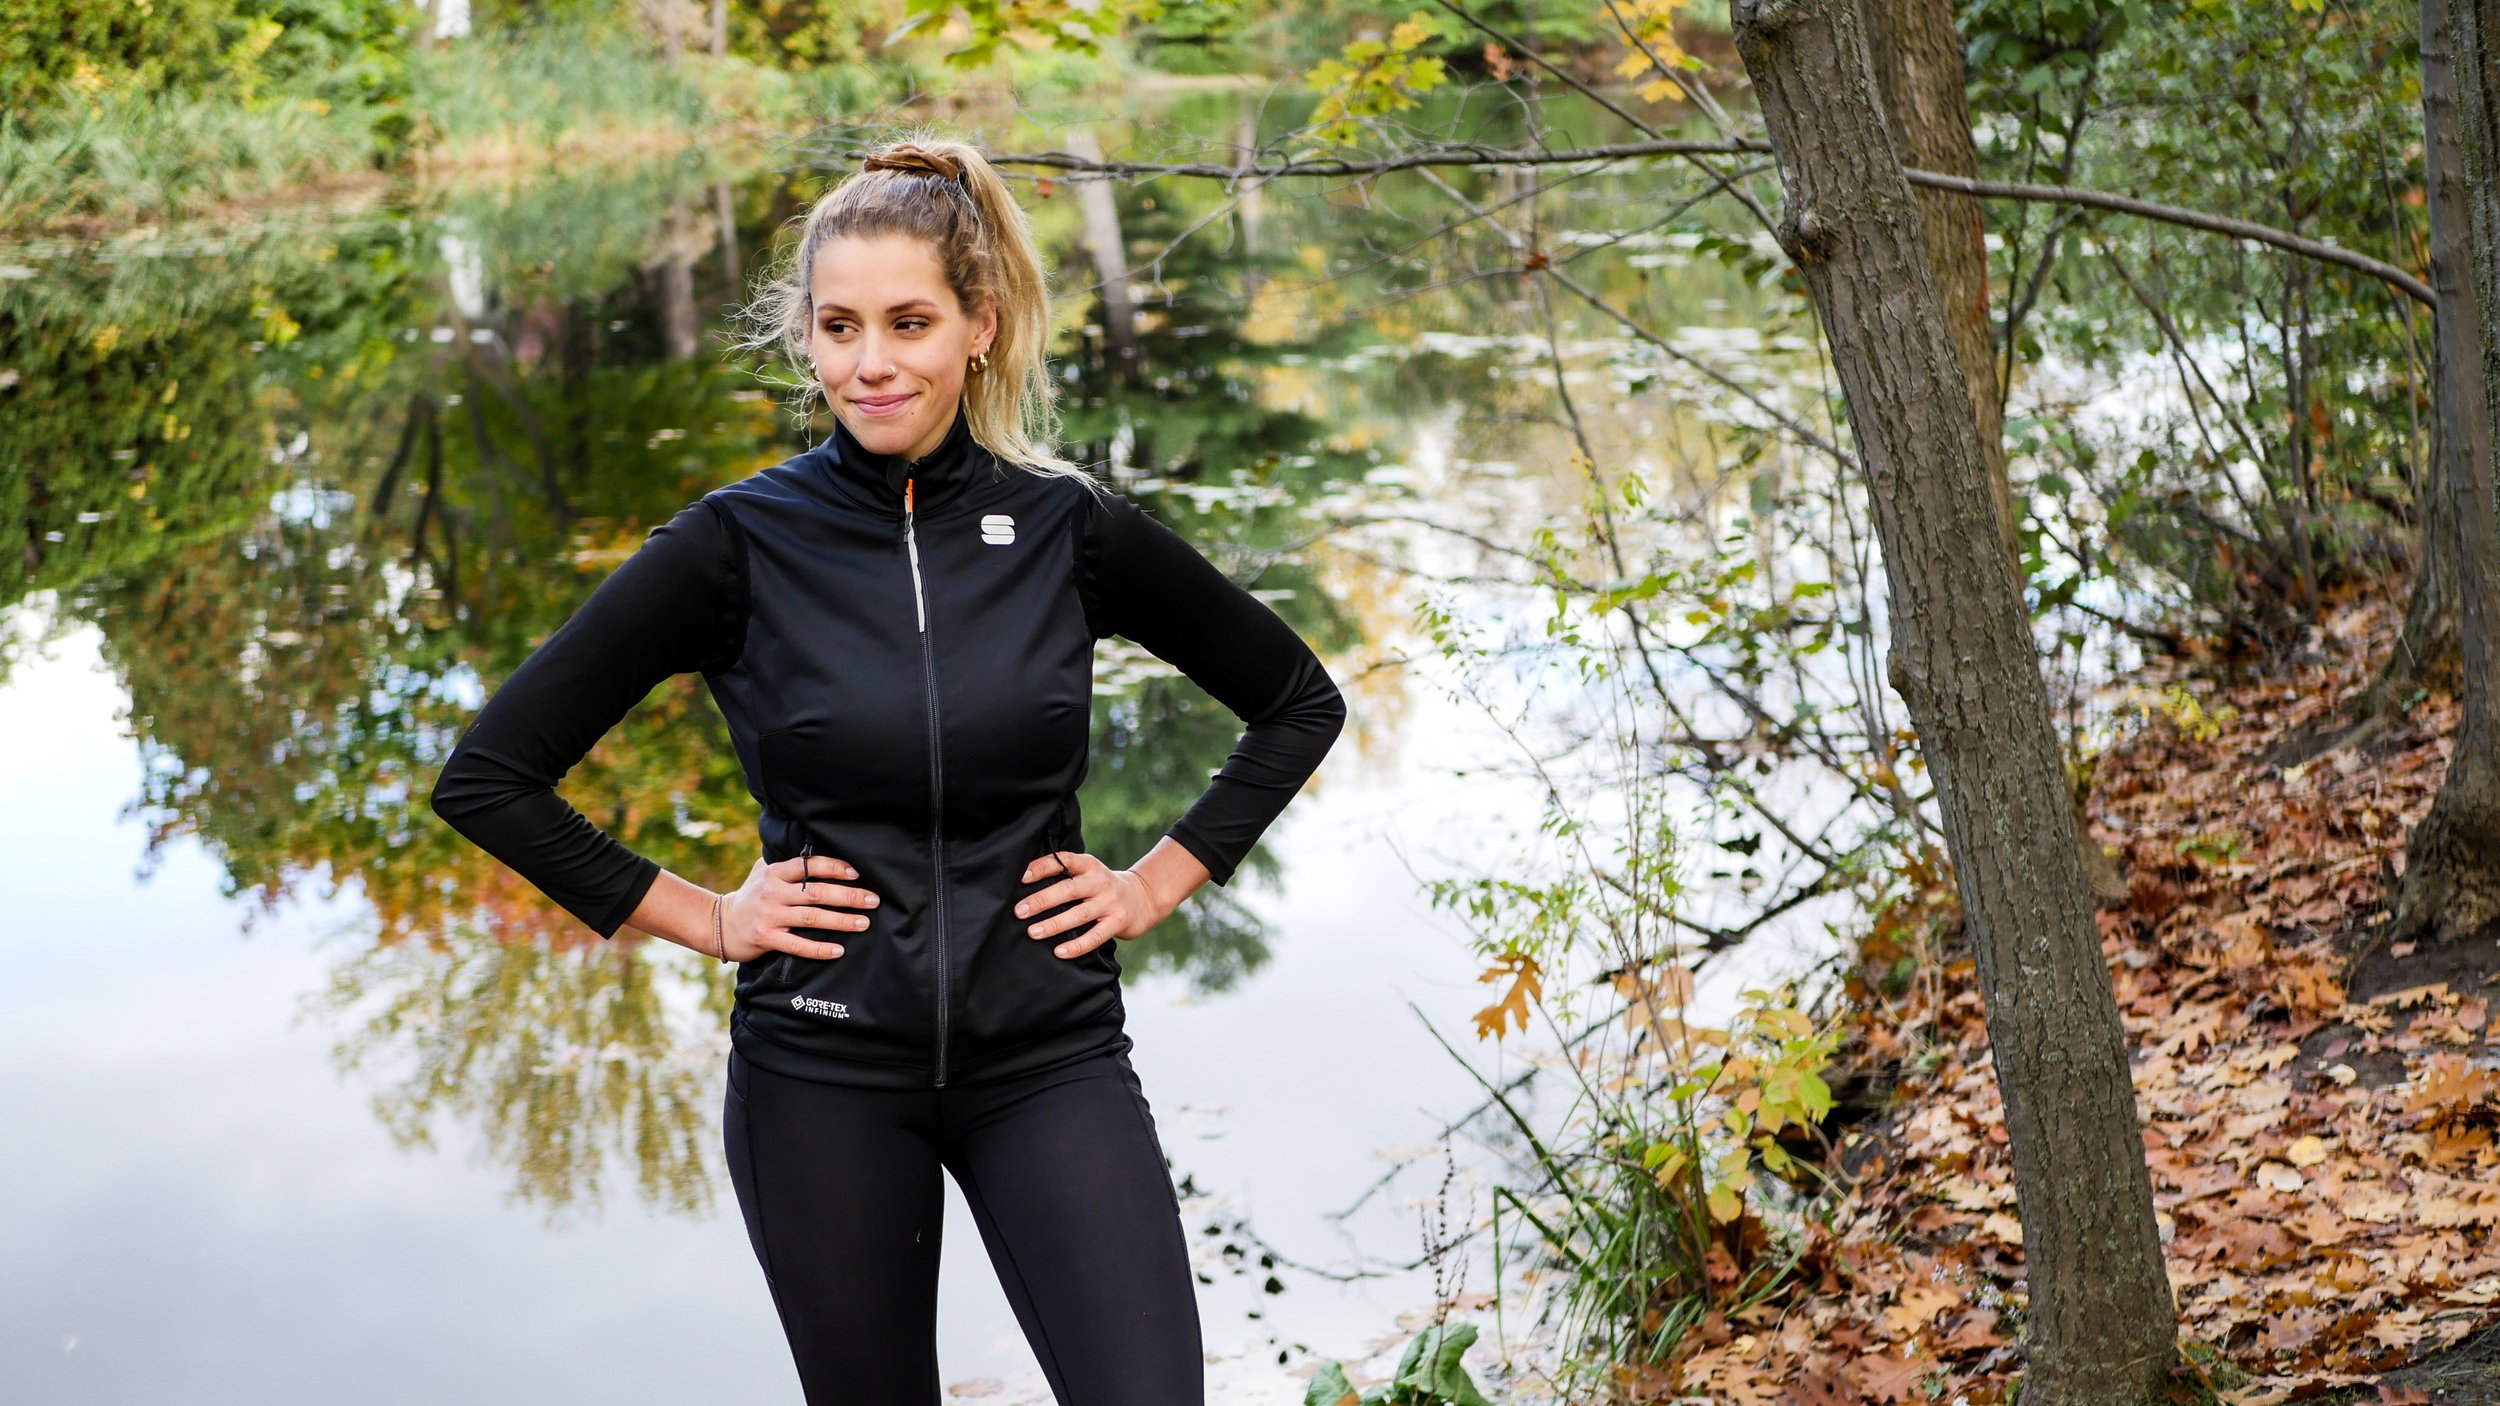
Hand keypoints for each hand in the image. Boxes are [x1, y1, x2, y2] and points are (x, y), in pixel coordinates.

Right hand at [719, 853, 878, 962]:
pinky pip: (798, 945)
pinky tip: (839, 950)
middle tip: (873, 900)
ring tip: (864, 923)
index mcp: (775, 873)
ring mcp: (769, 915)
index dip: (834, 868)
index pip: (808, 865)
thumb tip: (816, 851)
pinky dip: (820, 949)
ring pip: (812, 917)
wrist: (720, 924)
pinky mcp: (766, 938)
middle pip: (816, 892)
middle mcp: (773, 892)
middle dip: (848, 896)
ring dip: (841, 920)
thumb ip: (787, 865)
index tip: (857, 873)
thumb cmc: (751, 896)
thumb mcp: (763, 872)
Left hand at [1015, 849, 1169, 958]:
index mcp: (1089, 866)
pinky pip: (1094, 936)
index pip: (1063, 861)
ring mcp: (1110, 902)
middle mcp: (1100, 882)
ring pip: (1079, 914)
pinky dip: (1076, 945)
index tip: (1022, 877)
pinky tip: (1059, 952)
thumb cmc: (1103, 888)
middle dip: (1042, 900)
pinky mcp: (1118, 922)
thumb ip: (1066, 877)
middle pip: (1068, 890)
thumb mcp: (1089, 874)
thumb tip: (1025, 889)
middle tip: (1020, 911)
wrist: (1143, 898)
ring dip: (1054, 924)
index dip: (1042, 867)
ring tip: (1033, 932)